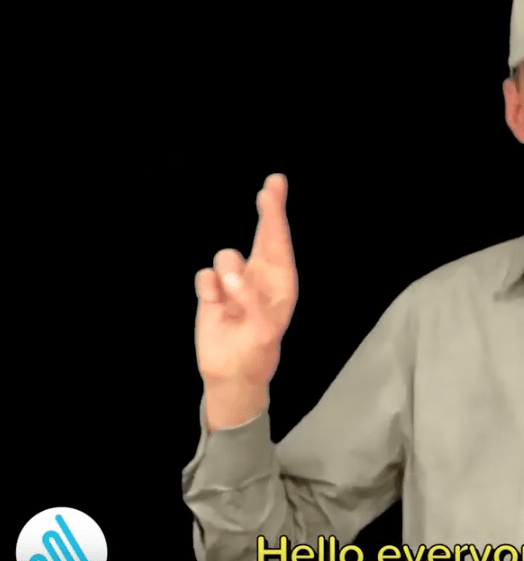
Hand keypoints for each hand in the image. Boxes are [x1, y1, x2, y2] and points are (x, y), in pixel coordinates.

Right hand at [194, 174, 296, 423]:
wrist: (233, 375)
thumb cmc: (256, 353)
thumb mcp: (262, 333)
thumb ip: (251, 304)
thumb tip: (230, 281)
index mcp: (281, 285)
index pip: (279, 244)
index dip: (276, 215)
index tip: (273, 189)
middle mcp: (260, 279)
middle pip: (263, 237)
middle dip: (270, 211)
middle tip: (273, 185)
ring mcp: (235, 285)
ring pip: (226, 256)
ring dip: (227, 268)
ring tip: (228, 295)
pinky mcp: (212, 294)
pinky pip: (205, 275)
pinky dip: (207, 285)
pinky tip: (214, 301)